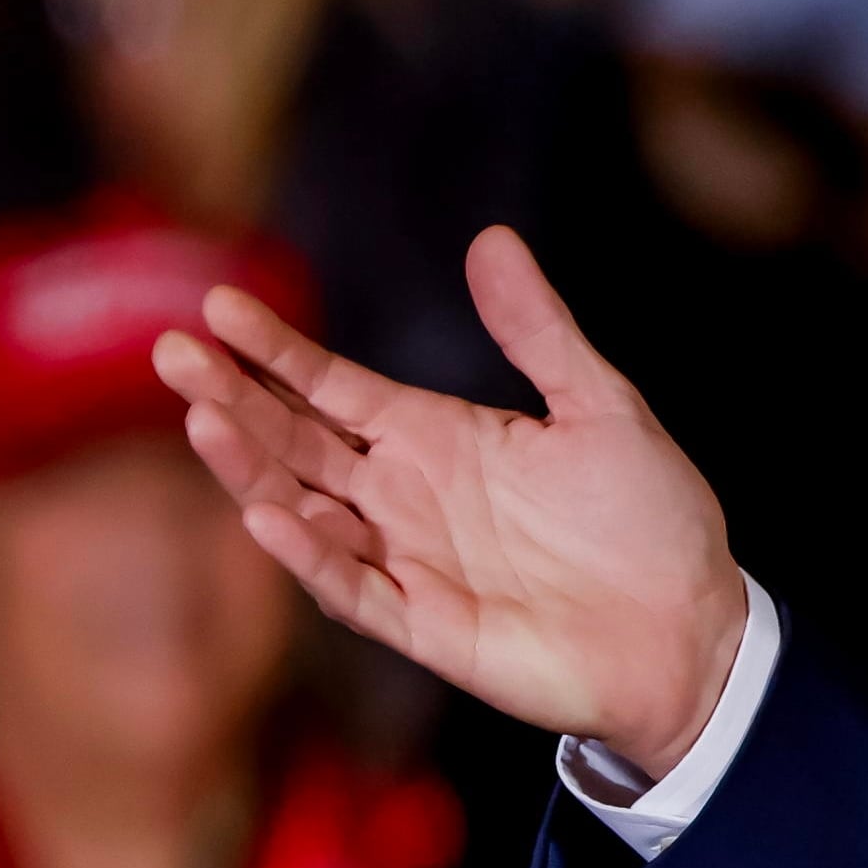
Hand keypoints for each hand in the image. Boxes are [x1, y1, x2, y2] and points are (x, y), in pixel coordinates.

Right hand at [155, 227, 749, 778]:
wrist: (694, 628)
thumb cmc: (652, 519)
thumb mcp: (602, 407)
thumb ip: (538, 331)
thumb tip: (491, 239)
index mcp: (438, 437)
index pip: (332, 386)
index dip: (275, 351)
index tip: (217, 306)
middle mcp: (405, 495)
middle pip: (297, 439)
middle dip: (234, 398)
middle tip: (173, 352)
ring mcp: (407, 559)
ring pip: (303, 507)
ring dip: (251, 467)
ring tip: (203, 418)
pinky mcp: (423, 623)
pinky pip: (349, 587)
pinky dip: (307, 554)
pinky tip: (268, 512)